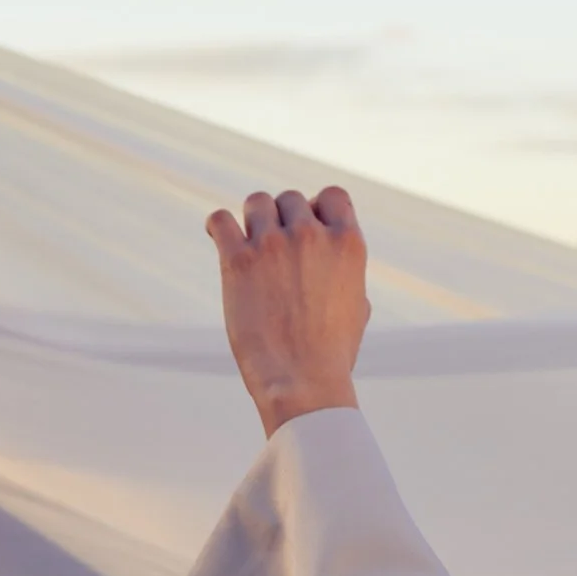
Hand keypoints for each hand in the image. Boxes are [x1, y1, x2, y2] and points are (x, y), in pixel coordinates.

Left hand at [206, 186, 370, 437]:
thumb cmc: (332, 352)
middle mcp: (312, 236)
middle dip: (282, 218)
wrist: (303, 380)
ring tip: (249, 244)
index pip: (332, 195)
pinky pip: (220, 220)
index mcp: (348, 244)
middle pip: (290, 199)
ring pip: (256, 202)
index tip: (307, 227)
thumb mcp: (357, 305)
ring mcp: (274, 244)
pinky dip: (218, 226)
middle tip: (274, 248)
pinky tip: (220, 238)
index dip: (317, 208)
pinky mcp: (238, 260)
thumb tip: (333, 260)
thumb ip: (345, 271)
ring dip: (253, 219)